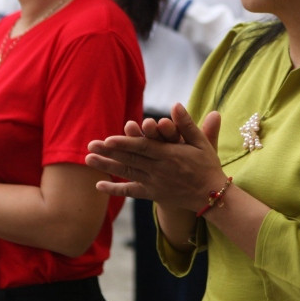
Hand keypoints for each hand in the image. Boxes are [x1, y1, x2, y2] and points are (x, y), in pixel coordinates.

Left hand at [85, 103, 226, 212]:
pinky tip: (98, 185)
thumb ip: (187, 124)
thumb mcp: (201, 142)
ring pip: (127, 173)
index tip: (108, 140)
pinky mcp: (153, 194)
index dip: (125, 144)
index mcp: (170, 155)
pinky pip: (131, 192)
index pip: (143, 148)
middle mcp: (159, 170)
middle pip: (130, 160)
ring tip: (88, 160)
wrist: (211, 195)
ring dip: (107, 166)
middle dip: (108, 152)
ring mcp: (154, 184)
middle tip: (90, 145)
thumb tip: (176, 105)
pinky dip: (115, 190)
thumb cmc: (207, 165)